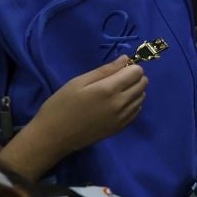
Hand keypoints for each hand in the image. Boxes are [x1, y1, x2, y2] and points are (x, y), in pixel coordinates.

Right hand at [0, 58, 146, 178]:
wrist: (54, 136)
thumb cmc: (61, 105)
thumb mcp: (78, 82)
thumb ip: (105, 70)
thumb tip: (125, 59)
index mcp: (109, 90)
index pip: (137, 72)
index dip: (129, 67)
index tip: (117, 69)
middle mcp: (121, 104)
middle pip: (142, 83)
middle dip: (133, 77)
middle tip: (116, 79)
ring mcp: (122, 118)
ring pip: (141, 97)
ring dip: (134, 90)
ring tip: (115, 91)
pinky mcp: (120, 128)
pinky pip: (137, 110)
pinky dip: (132, 103)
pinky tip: (117, 103)